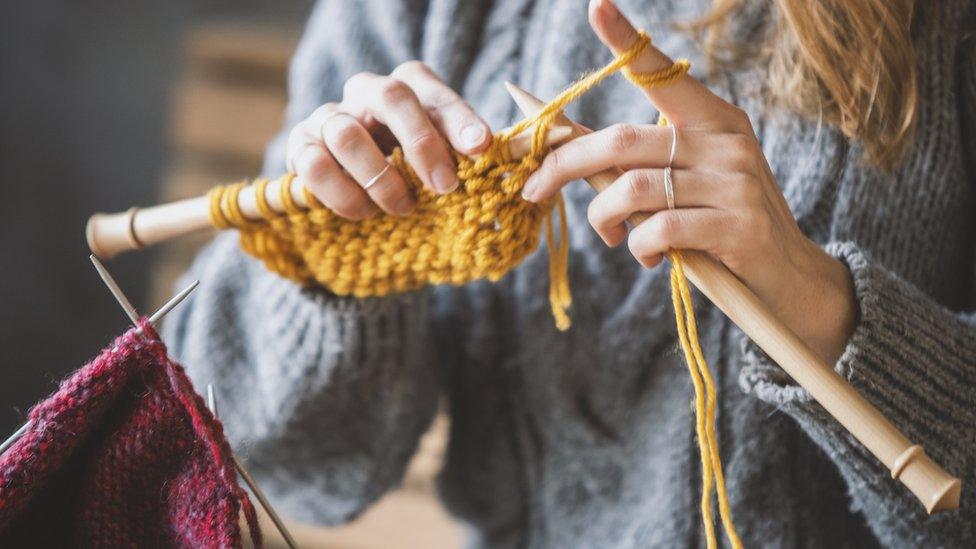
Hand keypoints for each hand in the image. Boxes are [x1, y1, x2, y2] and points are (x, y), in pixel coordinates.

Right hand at [285, 62, 491, 218]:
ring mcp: (329, 117)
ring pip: (347, 134)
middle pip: (390, 96)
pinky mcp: (300, 147)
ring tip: (402, 208)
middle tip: (445, 187)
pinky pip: (313, 165)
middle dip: (422, 144)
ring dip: (380, 179)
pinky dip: (343, 194)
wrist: (361, 193)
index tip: (481, 148)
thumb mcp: (445, 159)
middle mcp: (366, 92)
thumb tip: (492, 152)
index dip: (458, 118)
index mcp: (408, 87)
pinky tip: (365, 212)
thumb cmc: (414, 171)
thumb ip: (466, 152)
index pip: (432, 90)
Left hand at [522, 0, 855, 362]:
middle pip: (623, 139)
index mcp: (713, 119)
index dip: (627, 41)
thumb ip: (638, 163)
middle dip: (565, 165)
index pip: (662, 72)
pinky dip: (638, 246)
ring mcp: (736, 181)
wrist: (788, 277)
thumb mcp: (686, 183)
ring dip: (603, 217)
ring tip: (610, 235)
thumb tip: (567, 148)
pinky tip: (646, 256)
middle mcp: (726, 141)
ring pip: (635, 187)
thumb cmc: (721, 225)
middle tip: (533, 189)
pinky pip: (661, 229)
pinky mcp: (739, 225)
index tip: (595, 6)